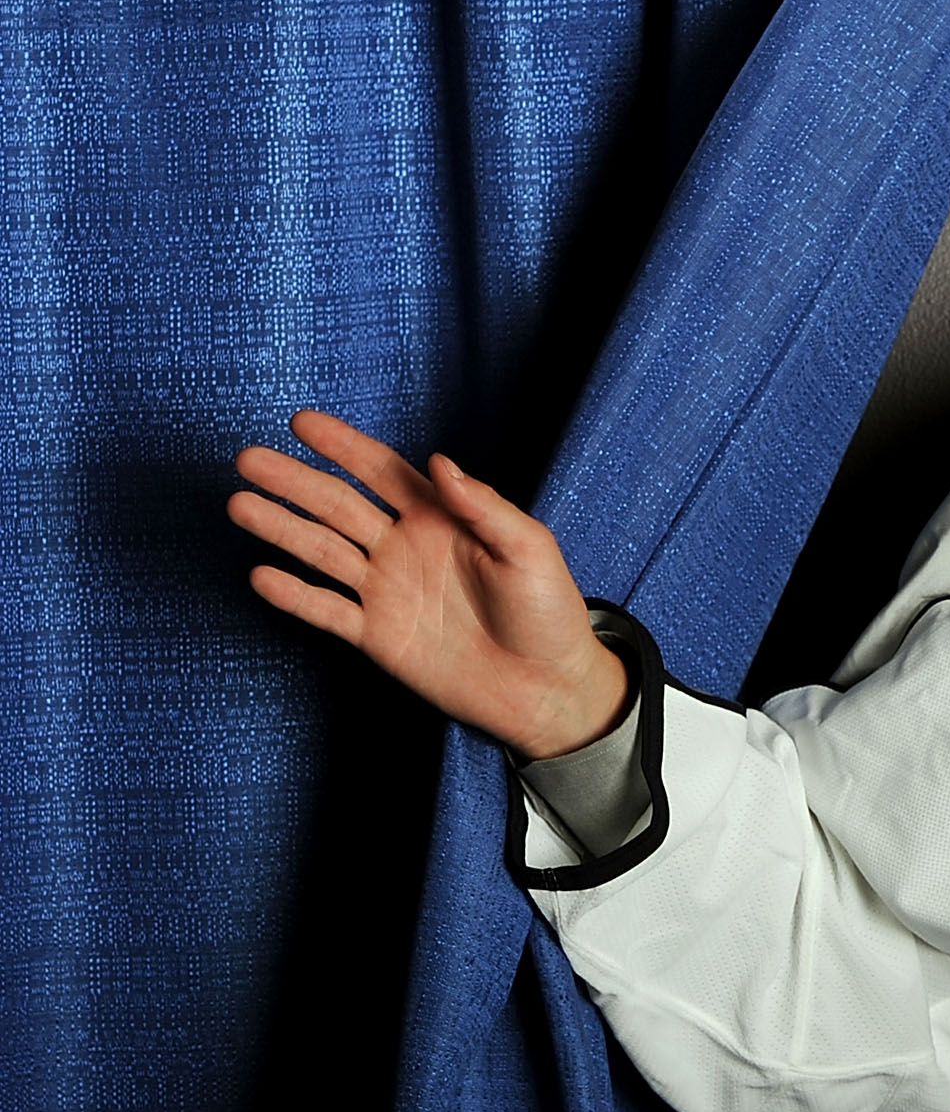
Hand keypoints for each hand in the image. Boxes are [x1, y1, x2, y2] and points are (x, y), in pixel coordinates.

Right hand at [229, 410, 628, 759]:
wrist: (547, 689)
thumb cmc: (549, 613)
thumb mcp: (529, 550)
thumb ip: (484, 507)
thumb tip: (439, 462)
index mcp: (441, 519)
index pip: (382, 472)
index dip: (344, 446)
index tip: (301, 423)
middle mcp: (405, 548)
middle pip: (338, 505)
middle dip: (293, 482)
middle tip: (247, 459)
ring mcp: (387, 591)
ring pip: (322, 552)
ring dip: (280, 528)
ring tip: (238, 505)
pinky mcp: (378, 636)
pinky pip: (327, 611)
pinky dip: (295, 595)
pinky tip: (261, 575)